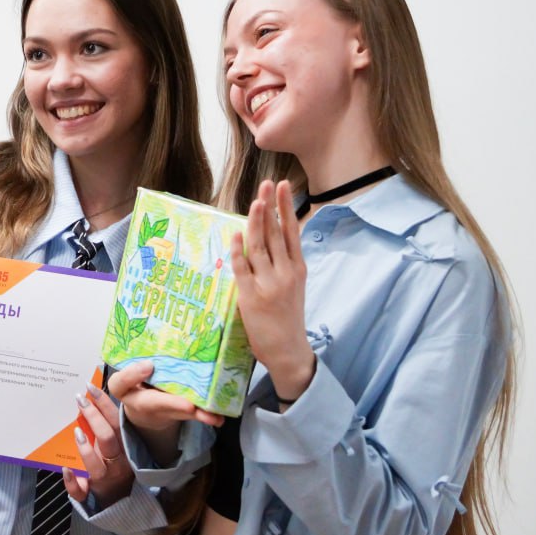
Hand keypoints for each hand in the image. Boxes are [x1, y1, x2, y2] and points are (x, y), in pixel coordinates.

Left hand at [62, 382, 132, 505]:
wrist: (120, 498)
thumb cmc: (114, 464)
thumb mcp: (116, 445)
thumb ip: (107, 425)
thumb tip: (90, 398)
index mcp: (123, 446)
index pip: (116, 421)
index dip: (105, 404)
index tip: (90, 387)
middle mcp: (116, 462)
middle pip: (108, 438)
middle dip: (94, 417)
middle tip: (80, 399)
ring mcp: (103, 479)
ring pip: (96, 465)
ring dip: (86, 448)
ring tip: (76, 432)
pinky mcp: (89, 494)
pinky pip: (80, 490)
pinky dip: (72, 481)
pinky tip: (65, 469)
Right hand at [108, 361, 222, 466]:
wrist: (143, 410)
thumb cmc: (136, 383)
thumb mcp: (128, 372)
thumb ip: (137, 360)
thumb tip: (153, 341)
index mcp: (124, 388)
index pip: (120, 383)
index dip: (133, 375)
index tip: (149, 365)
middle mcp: (141, 402)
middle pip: (155, 404)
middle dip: (174, 404)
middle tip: (189, 405)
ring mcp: (160, 411)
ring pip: (178, 414)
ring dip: (197, 415)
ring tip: (213, 416)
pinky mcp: (177, 415)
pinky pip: (191, 416)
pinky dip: (206, 416)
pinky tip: (218, 417)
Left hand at [232, 180, 314, 399]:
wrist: (289, 350)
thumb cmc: (287, 318)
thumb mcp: (293, 287)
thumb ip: (283, 264)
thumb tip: (266, 237)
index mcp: (298, 269)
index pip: (292, 231)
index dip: (287, 207)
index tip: (283, 186)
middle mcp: (286, 273)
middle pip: (277, 233)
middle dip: (271, 206)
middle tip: (267, 184)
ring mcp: (269, 284)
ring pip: (261, 246)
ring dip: (257, 222)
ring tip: (256, 201)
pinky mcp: (251, 296)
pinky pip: (243, 268)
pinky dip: (239, 250)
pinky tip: (236, 234)